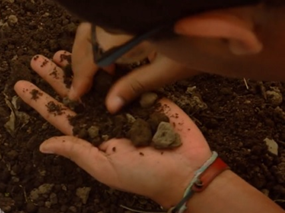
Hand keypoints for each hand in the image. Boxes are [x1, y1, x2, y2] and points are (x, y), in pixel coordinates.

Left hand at [14, 54, 212, 208]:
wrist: (184, 169)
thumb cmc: (142, 175)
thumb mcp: (103, 166)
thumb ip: (75, 151)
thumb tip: (43, 145)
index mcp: (89, 135)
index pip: (58, 114)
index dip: (39, 100)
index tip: (21, 85)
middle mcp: (101, 118)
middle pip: (72, 93)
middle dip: (54, 76)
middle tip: (36, 60)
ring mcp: (122, 104)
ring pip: (94, 80)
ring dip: (78, 66)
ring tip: (60, 51)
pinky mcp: (143, 94)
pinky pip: (122, 75)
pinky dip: (109, 62)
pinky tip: (96, 52)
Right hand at [67, 23, 198, 112]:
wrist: (228, 22)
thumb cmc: (203, 44)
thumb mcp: (167, 69)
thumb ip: (135, 86)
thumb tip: (109, 106)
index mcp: (131, 28)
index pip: (95, 52)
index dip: (82, 74)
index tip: (75, 94)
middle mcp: (125, 17)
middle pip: (87, 37)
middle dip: (80, 63)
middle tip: (80, 88)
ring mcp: (128, 16)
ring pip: (92, 30)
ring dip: (88, 53)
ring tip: (93, 77)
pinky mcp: (131, 18)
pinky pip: (105, 28)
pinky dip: (100, 45)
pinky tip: (110, 63)